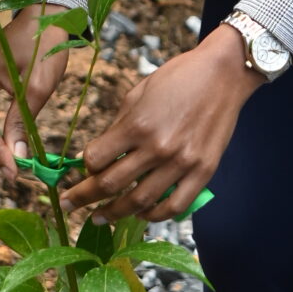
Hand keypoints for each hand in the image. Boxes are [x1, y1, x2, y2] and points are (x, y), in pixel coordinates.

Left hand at [62, 28, 258, 221]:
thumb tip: (96, 154)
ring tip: (100, 218)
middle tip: (68, 205)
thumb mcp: (139, 93)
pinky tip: (141, 214)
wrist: (224, 73)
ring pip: (139, 202)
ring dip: (114, 214)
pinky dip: (154, 216)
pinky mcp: (203, 172)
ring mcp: (181, 163)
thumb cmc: (178, 77)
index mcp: (137, 125)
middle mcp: (157, 147)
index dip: (84, 168)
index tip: (82, 170)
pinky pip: (174, 206)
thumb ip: (118, 127)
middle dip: (83, 198)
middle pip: (110, 185)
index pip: (96, 159)